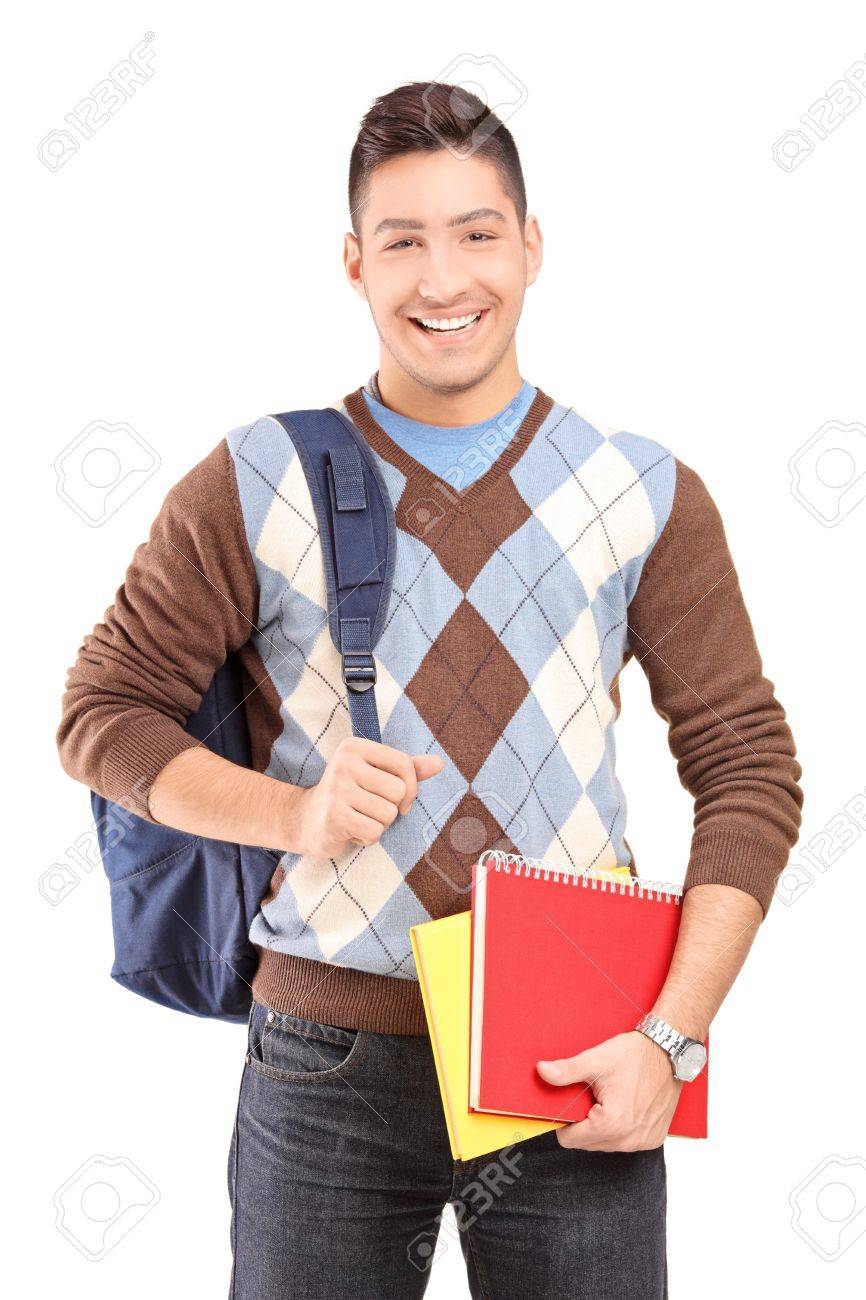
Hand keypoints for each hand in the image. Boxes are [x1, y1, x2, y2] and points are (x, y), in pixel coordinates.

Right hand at [289, 737, 442, 857]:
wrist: (307, 820)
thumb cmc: (348, 795)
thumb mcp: (375, 775)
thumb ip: (406, 768)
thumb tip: (439, 763)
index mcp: (355, 747)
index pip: (404, 764)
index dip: (411, 787)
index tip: (401, 800)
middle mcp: (344, 763)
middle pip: (399, 790)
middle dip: (391, 808)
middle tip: (368, 809)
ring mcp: (337, 789)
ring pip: (388, 814)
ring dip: (379, 824)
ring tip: (359, 818)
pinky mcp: (334, 816)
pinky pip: (374, 832)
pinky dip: (368, 838)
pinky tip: (351, 831)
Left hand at [536, 1031, 681, 1151]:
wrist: (669, 1052)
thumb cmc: (634, 1054)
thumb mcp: (596, 1060)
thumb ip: (566, 1070)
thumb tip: (541, 1071)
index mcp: (611, 1123)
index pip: (570, 1140)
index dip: (564, 1121)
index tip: (570, 1103)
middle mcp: (628, 1139)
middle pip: (587, 1143)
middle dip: (583, 1123)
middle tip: (590, 1096)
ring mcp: (643, 1142)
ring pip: (605, 1144)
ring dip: (601, 1127)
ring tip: (607, 1099)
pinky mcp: (654, 1139)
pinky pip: (625, 1142)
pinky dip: (619, 1129)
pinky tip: (623, 1106)